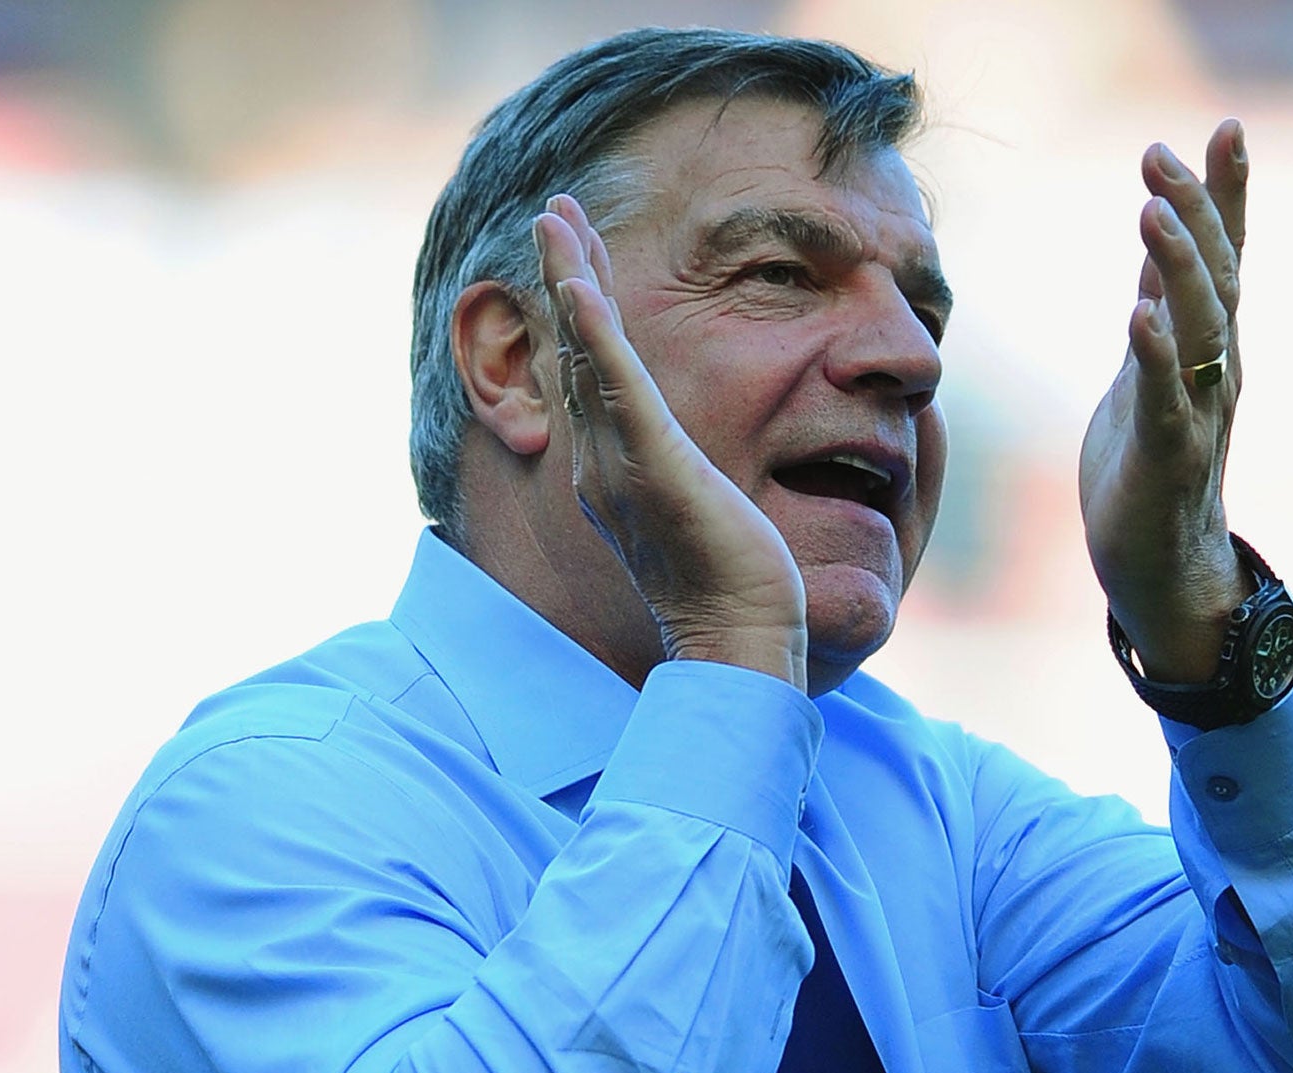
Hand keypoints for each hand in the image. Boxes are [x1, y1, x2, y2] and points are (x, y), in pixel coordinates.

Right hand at [533, 196, 807, 689]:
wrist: (739, 642)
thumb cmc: (737, 594)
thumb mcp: (707, 515)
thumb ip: (692, 479)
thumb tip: (704, 463)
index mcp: (618, 472)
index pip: (597, 373)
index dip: (584, 309)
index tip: (579, 255)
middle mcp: (606, 464)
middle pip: (579, 350)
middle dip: (566, 275)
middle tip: (553, 210)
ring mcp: (625, 465)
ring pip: (588, 355)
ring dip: (569, 279)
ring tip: (555, 218)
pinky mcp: (656, 468)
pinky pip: (620, 389)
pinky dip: (596, 333)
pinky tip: (580, 285)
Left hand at [1078, 121, 1253, 683]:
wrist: (1160, 567)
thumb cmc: (1150, 466)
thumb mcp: (1148, 373)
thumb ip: (1159, 312)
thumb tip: (1158, 247)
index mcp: (1209, 346)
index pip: (1225, 256)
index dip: (1226, 194)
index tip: (1224, 127)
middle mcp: (1216, 370)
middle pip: (1216, 276)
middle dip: (1194, 211)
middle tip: (1161, 153)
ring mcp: (1196, 413)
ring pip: (1197, 328)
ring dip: (1177, 267)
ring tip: (1152, 211)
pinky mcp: (1166, 459)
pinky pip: (1165, 401)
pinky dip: (1154, 356)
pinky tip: (1139, 315)